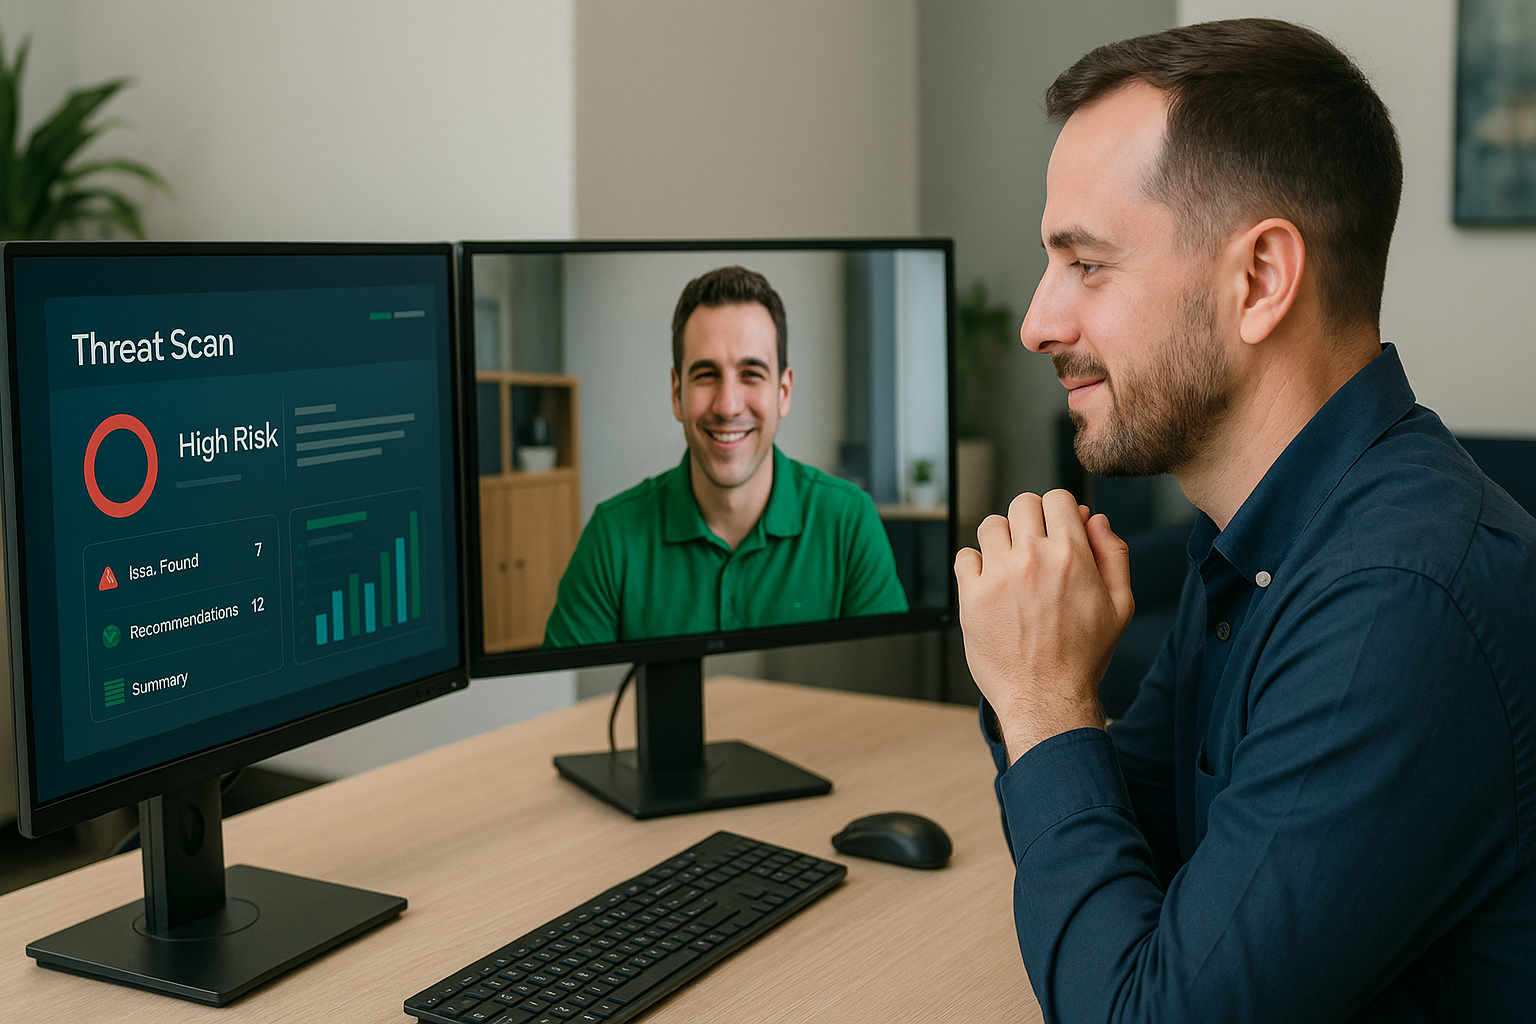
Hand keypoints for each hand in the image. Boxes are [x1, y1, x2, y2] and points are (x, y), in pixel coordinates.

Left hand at [954, 489, 1134, 761]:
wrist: (1046, 697)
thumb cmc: (1083, 657)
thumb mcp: (1120, 606)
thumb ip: (1113, 555)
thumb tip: (1096, 519)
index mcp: (1071, 556)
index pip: (1058, 499)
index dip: (1059, 511)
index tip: (1057, 529)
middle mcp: (1032, 559)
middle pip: (1022, 504)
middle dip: (1031, 519)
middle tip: (1034, 547)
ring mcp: (997, 575)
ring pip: (990, 525)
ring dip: (1001, 539)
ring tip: (1010, 566)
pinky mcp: (970, 596)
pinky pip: (964, 557)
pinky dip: (974, 565)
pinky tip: (990, 585)